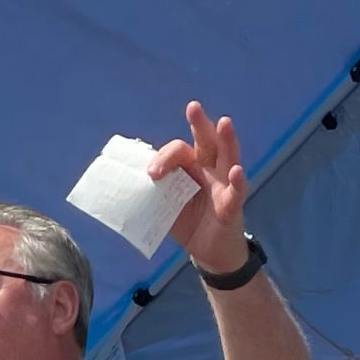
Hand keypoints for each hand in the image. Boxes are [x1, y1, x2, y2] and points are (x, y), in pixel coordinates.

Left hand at [145, 100, 250, 274]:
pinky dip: (238, 182)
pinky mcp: (232, 205)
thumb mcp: (164, 205)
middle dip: (200, 124)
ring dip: (226, 140)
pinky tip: (237, 171)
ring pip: (228, 157)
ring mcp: (223, 185)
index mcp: (191, 167)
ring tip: (225, 123)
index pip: (179, 151)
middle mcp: (210, 170)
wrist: (208, 252)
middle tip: (193, 107)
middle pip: (207, 142)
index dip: (163, 158)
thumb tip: (121, 185)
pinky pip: (236, 192)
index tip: (151, 174)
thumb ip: (151, 192)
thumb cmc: (187, 222)